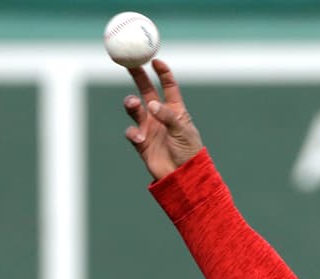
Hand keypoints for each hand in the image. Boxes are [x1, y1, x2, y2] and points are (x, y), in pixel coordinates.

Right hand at [123, 59, 203, 180]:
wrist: (183, 177)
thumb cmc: (189, 153)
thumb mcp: (182, 131)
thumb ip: (167, 116)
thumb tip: (152, 103)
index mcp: (175, 109)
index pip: (168, 86)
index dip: (162, 72)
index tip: (154, 60)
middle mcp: (160, 115)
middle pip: (146, 90)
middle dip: (137, 76)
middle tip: (129, 64)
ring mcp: (149, 127)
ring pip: (134, 108)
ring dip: (131, 103)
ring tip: (132, 103)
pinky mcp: (141, 142)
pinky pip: (131, 132)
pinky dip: (133, 133)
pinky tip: (140, 138)